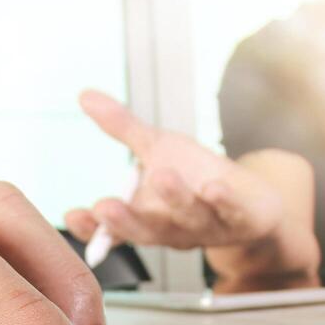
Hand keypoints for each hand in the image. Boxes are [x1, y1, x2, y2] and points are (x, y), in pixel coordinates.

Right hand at [65, 90, 285, 250]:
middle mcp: (172, 229)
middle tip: (105, 207)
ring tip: (162, 176)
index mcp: (145, 218)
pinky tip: (215, 186)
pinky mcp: (241, 219)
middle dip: (125, 221)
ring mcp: (206, 227)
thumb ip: (122, 128)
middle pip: (145, 230)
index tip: (72, 214)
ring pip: (188, 218)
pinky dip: (224, 201)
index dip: (91, 227)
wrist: (252, 200)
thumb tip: (84, 95)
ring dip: (174, 200)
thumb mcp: (157, 148)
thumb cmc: (196, 177)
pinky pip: (231, 212)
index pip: (112, 229)